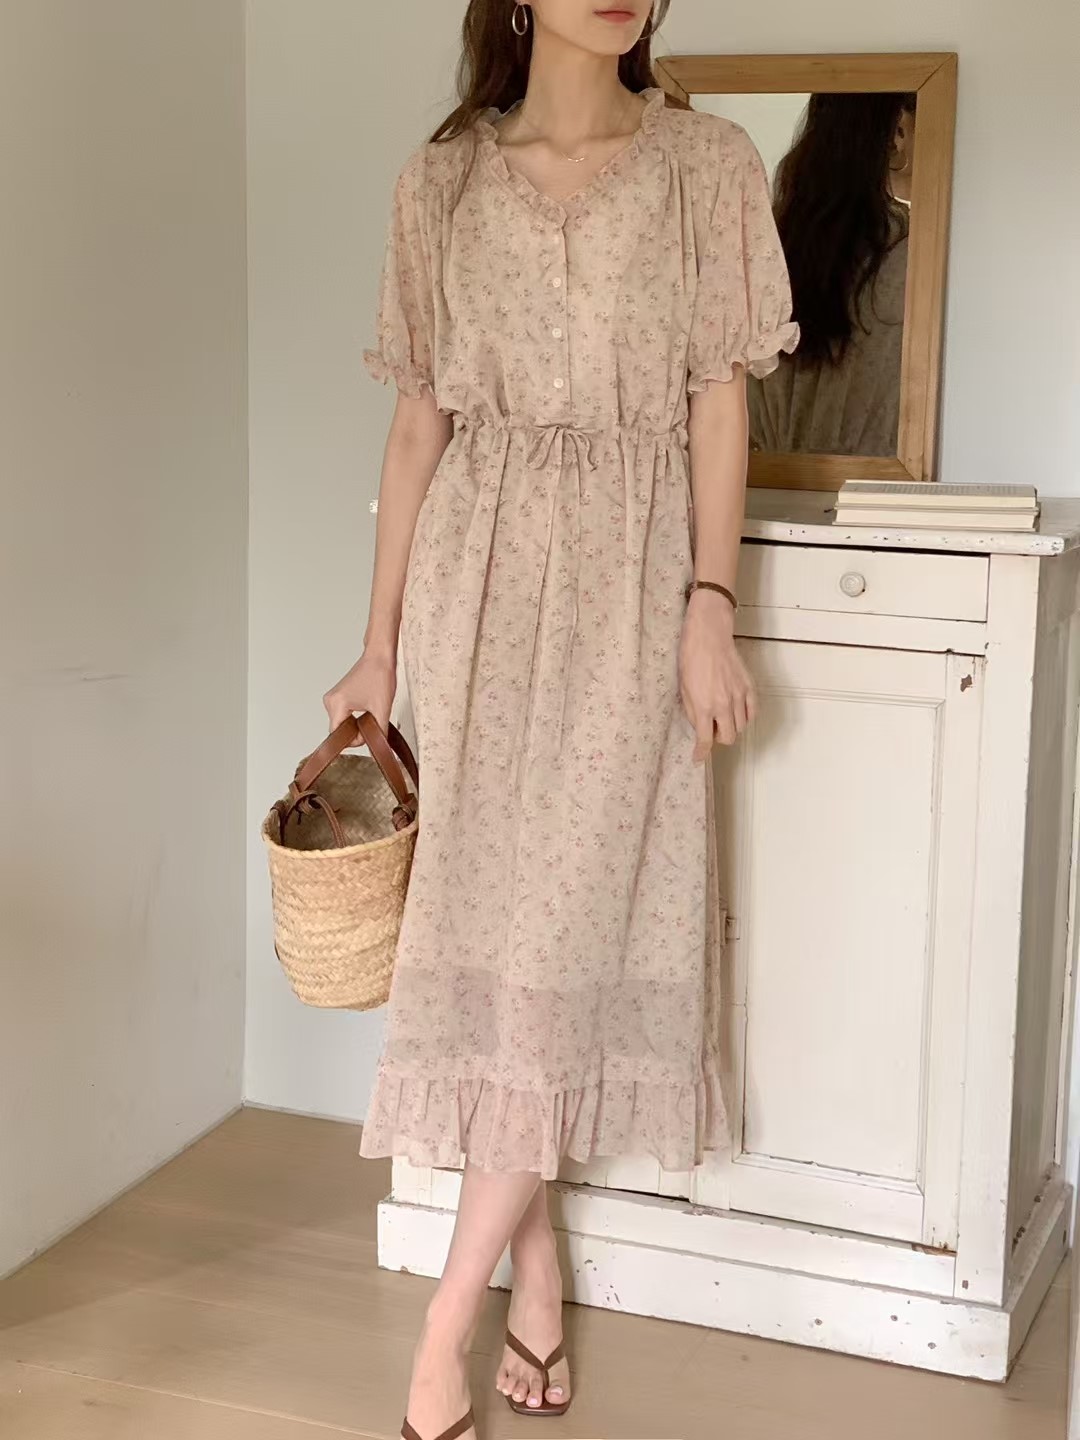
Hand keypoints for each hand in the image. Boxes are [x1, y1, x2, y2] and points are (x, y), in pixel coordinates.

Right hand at [322, 645, 396, 736]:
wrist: (379, 657)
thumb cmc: (379, 675)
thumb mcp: (382, 709)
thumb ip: (378, 731)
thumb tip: (377, 745)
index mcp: (337, 704)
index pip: (338, 736)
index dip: (353, 740)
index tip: (367, 736)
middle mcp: (330, 701)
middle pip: (339, 730)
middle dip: (356, 731)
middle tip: (372, 720)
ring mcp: (332, 698)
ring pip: (342, 723)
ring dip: (356, 724)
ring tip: (370, 711)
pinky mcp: (337, 696)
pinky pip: (343, 715)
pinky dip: (354, 717)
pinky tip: (365, 709)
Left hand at [678, 590, 755, 759]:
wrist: (709, 637)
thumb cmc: (691, 659)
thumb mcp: (683, 688)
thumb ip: (692, 711)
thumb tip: (699, 726)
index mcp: (704, 706)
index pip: (705, 740)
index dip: (701, 753)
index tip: (698, 758)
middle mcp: (723, 705)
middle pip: (727, 738)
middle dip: (718, 738)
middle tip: (710, 729)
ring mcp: (739, 696)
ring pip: (740, 727)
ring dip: (731, 727)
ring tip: (722, 717)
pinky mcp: (749, 687)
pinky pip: (752, 712)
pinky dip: (744, 717)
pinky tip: (736, 711)